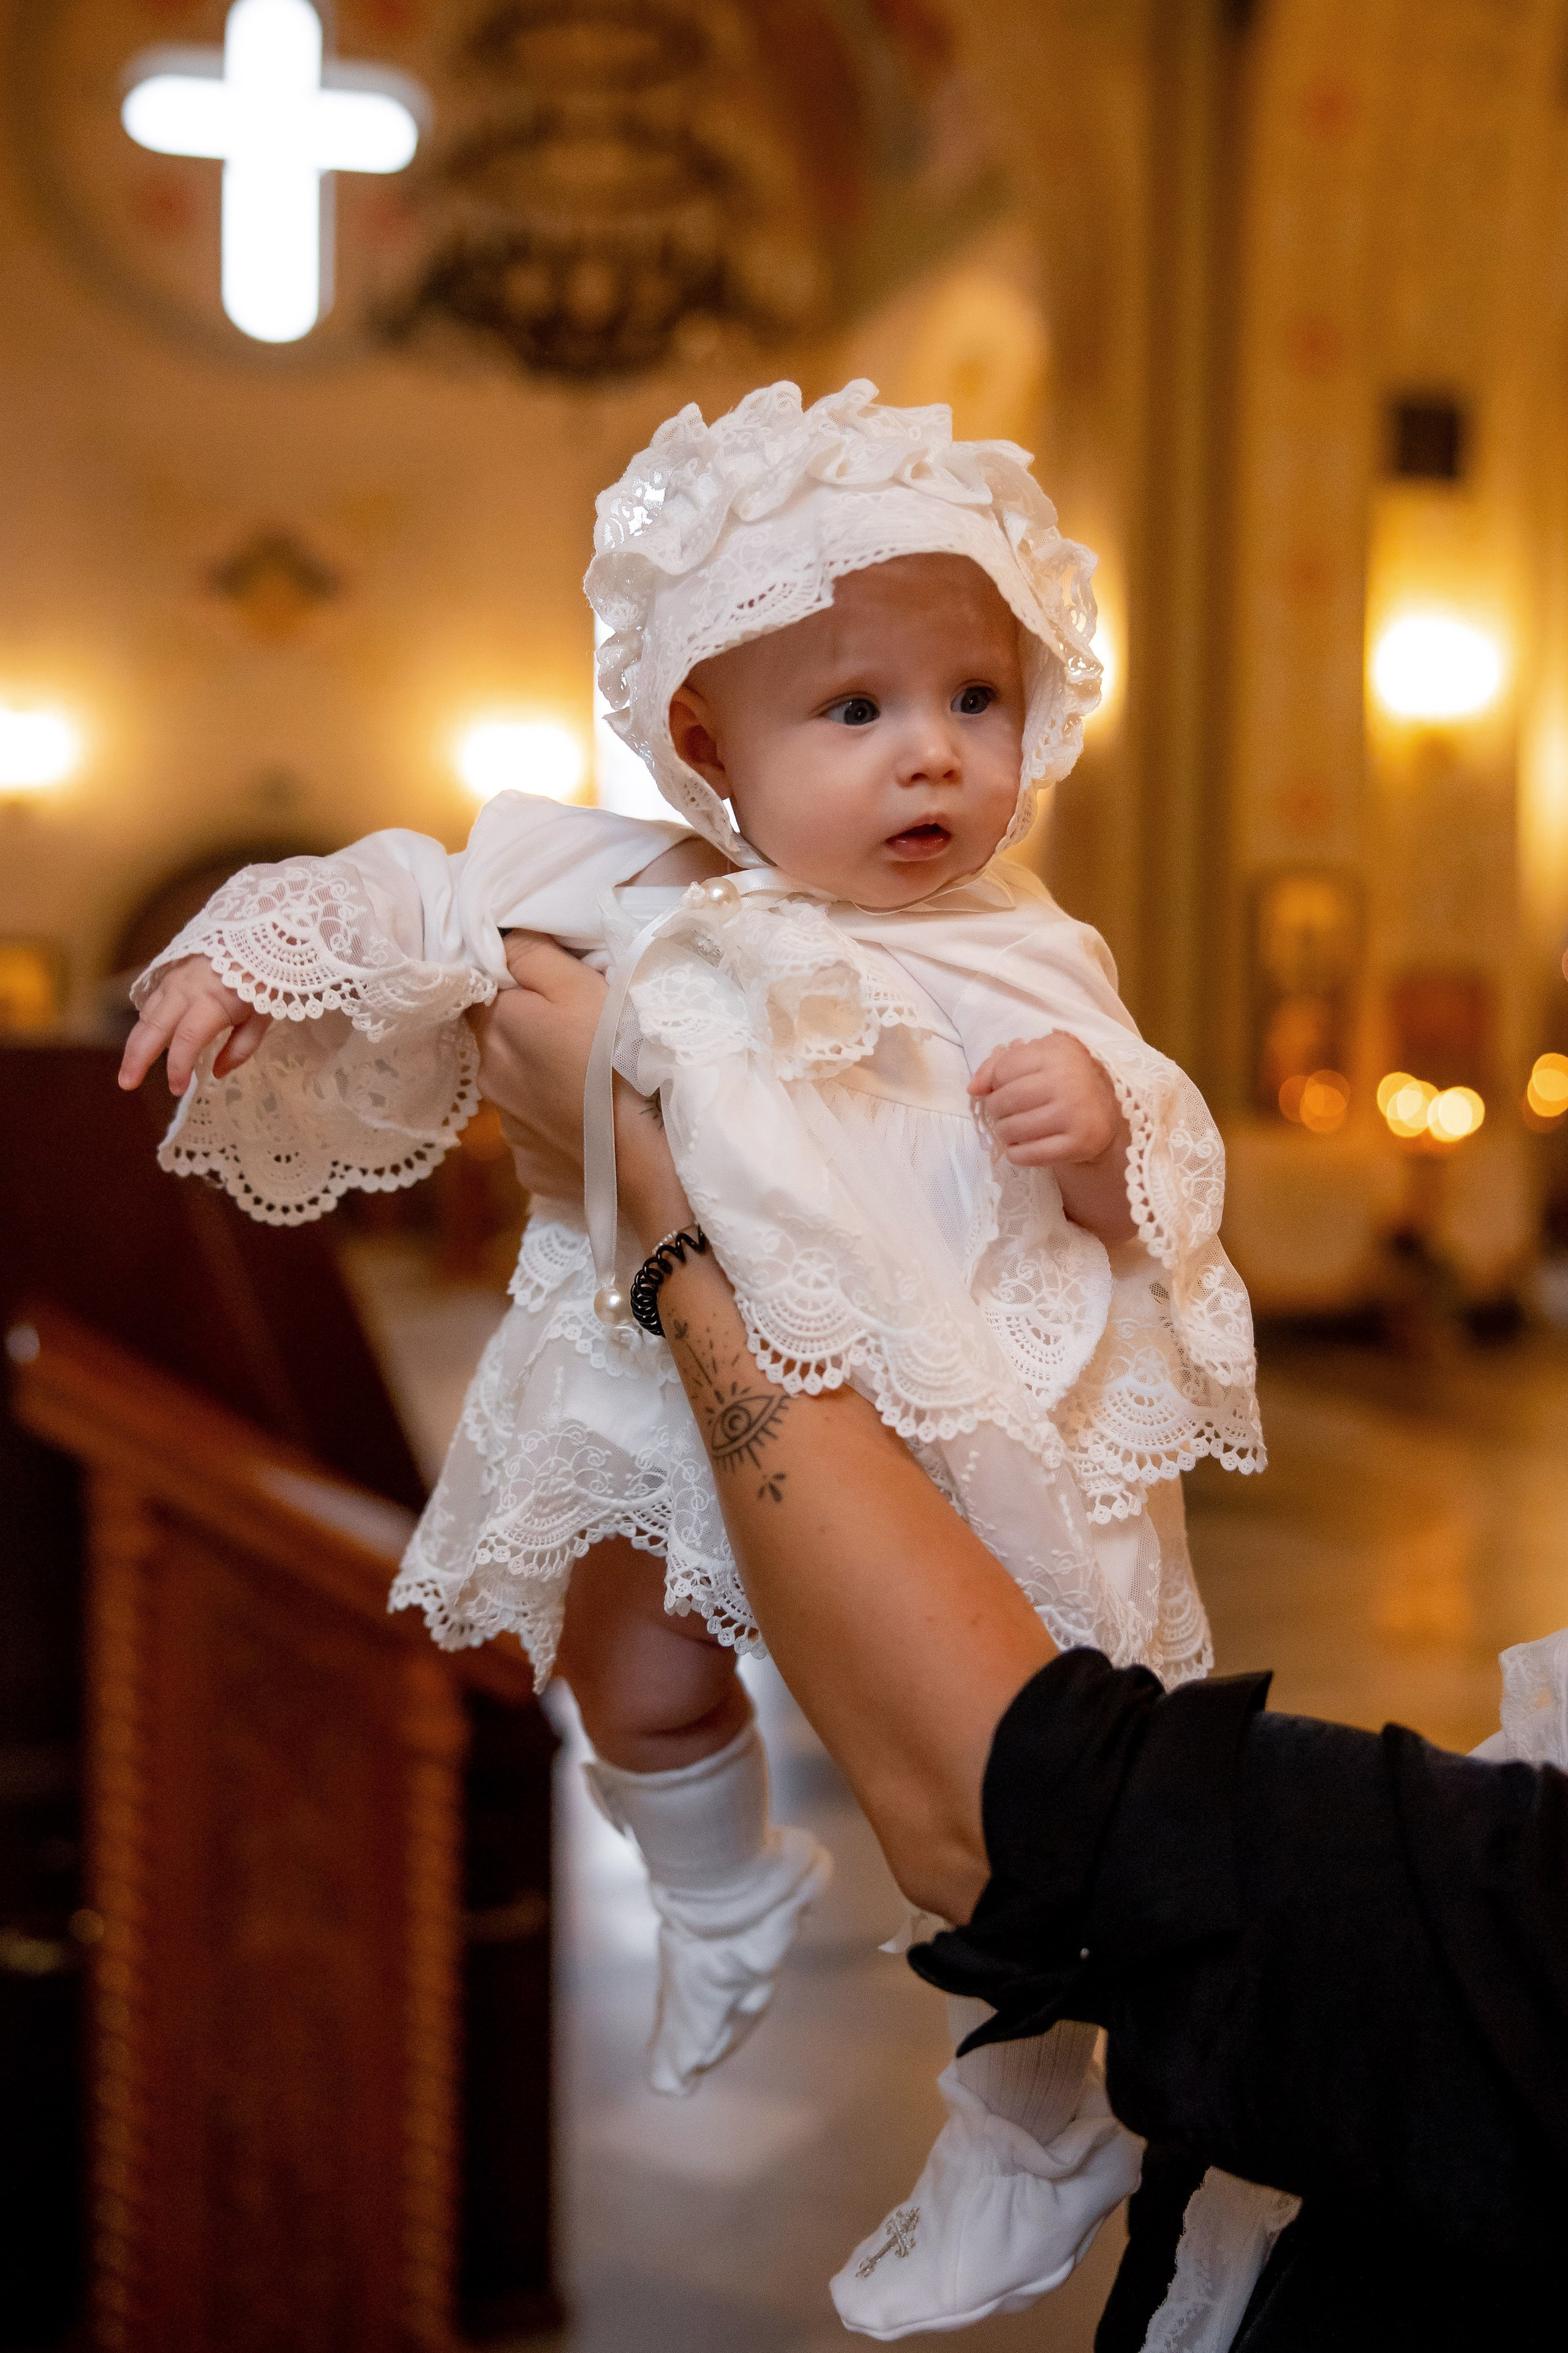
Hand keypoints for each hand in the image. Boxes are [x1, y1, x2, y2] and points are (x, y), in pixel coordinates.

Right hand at [118, 956, 269, 1094]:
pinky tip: (144, 1041)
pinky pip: (152, 1002)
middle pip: (154, 1028)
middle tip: (126, 1084)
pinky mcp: (170, 972)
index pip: (187, 1040)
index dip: (178, 1067)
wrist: (259, 932)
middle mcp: (186, 990)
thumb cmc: (265, 978)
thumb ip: (241, 1047)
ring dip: (135, 1043)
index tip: (177, 1089)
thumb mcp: (263, 1015)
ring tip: (128, 1069)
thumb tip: (217, 1073)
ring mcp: (174, 979)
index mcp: (212, 1002)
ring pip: (147, 1015)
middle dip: (137, 1058)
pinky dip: (146, 1024)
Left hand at [472, 934, 690, 1246]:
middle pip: (501, 1043)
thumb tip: (499, 941)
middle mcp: (490, 1081)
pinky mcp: (532, 1166)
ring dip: (545, 1081)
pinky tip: (593, 1122)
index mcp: (496, 1029)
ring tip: (592, 1082)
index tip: (550, 989)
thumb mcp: (577, 983)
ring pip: (520, 1090)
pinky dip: (560, 1125)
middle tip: (581, 1032)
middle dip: (530, 1034)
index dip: (512, 984)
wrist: (646, 1153)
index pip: (480, 992)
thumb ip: (529, 954)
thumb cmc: (614, 1055)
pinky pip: (541, 1135)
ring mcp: (511, 1130)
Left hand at [969, 1032, 1122, 1168]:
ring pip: (1011, 1130)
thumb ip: (998, 1065)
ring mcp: (1074, 1113)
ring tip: (1017, 1129)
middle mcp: (1067, 1080)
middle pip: (1003, 1101)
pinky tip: (1023, 1147)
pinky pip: (1028, 1155)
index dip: (996, 1084)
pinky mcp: (1079, 1143)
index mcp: (1056, 1052)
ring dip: (1006, 1134)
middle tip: (1009, 1113)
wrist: (1108, 1110)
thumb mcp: (1037, 1058)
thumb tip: (973, 1089)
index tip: (1008, 1089)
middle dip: (997, 1111)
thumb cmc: (1064, 1080)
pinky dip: (1017, 1155)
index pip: (1002, 1071)